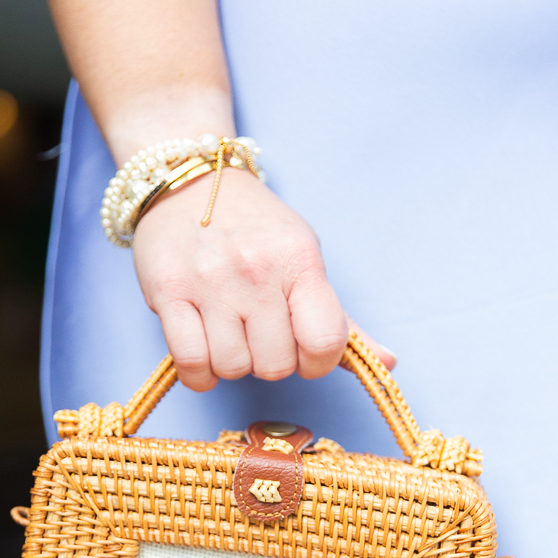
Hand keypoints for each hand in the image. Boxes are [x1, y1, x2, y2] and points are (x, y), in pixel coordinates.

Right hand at [133, 168, 394, 390]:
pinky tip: (205, 354)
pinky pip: (191, 362)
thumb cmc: (255, 229)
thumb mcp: (304, 260)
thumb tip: (388, 363)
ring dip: (232, 363)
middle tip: (260, 336)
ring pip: (233, 367)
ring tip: (229, 334)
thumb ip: (340, 319)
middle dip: (271, 362)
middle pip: (276, 365)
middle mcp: (257, 269)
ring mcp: (211, 282)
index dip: (318, 363)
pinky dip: (200, 373)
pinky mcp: (168, 292)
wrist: (188, 184)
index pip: (326, 342)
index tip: (304, 352)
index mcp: (300, 260)